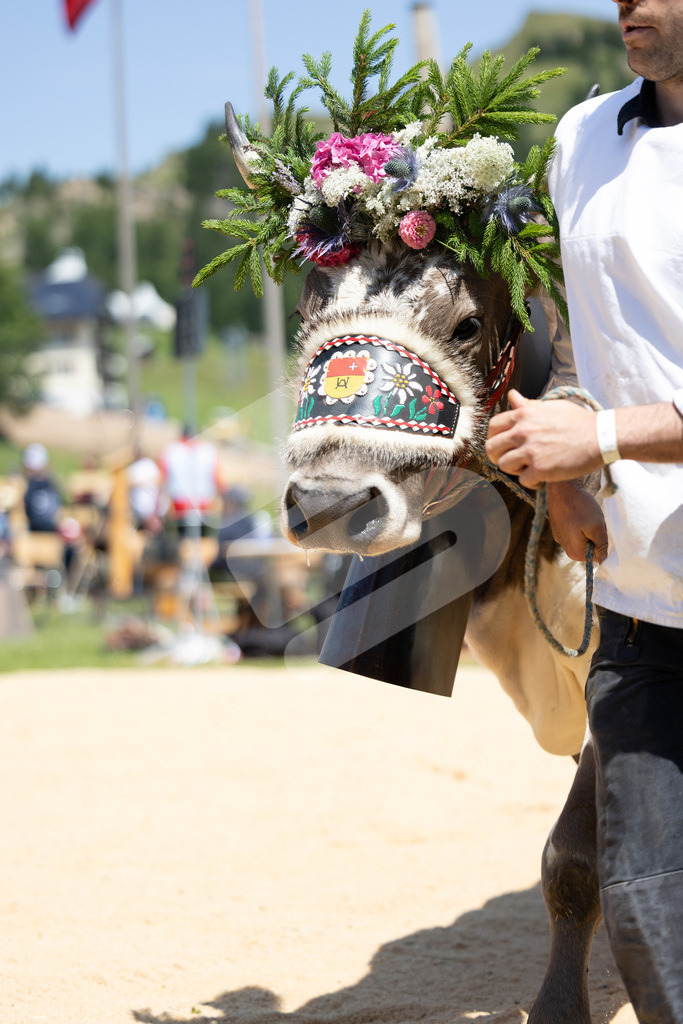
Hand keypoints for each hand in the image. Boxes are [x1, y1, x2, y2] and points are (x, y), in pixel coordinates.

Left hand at [485, 390, 603, 486]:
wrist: (601, 436)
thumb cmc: (578, 421)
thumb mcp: (551, 406)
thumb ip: (528, 405)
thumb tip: (512, 396)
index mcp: (524, 414)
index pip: (493, 427)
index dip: (495, 438)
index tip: (503, 445)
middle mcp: (523, 431)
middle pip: (492, 448)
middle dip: (499, 456)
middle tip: (513, 460)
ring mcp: (530, 451)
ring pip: (504, 465)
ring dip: (515, 469)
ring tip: (530, 467)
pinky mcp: (540, 469)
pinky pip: (523, 480)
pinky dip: (532, 481)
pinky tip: (543, 476)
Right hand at [546, 481, 607, 563]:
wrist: (560, 488)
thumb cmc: (580, 507)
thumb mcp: (597, 527)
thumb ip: (602, 546)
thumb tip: (605, 562)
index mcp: (575, 552)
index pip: (596, 556)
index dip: (602, 543)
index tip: (600, 528)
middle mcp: (565, 548)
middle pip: (588, 547)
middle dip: (595, 536)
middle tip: (594, 521)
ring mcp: (560, 537)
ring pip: (582, 538)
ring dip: (587, 529)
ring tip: (585, 515)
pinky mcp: (557, 528)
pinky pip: (573, 531)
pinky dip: (579, 524)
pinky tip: (578, 512)